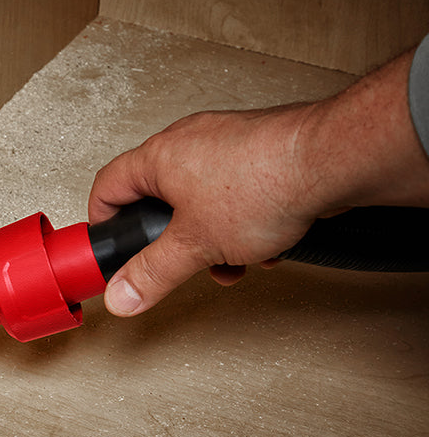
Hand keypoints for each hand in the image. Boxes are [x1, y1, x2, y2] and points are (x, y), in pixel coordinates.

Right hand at [88, 47, 428, 316]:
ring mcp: (226, 144)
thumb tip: (122, 295)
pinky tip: (261, 246)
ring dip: (210, 238)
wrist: (333, 161)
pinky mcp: (259, 153)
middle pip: (158, 199)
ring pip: (200, 200)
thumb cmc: (265, 181)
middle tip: (175, 262)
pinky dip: (241, 224)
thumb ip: (153, 274)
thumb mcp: (195, 245)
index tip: (108, 247)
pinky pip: (235, 194)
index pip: (108, 187)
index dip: (103, 222)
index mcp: (159, 156)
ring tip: (228, 260)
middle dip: (171, 242)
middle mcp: (189, 142)